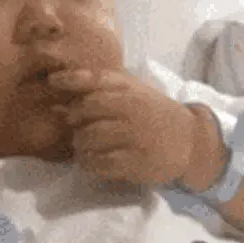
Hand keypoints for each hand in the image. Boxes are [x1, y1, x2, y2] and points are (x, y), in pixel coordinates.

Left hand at [49, 68, 200, 186]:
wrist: (191, 141)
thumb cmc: (154, 114)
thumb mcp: (134, 92)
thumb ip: (100, 90)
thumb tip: (59, 97)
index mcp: (130, 90)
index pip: (95, 79)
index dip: (70, 79)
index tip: (52, 82)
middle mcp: (131, 110)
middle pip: (86, 110)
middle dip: (74, 119)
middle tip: (76, 127)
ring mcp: (134, 137)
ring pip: (89, 138)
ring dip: (79, 144)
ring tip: (83, 146)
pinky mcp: (136, 162)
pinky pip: (100, 163)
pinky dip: (89, 163)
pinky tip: (92, 161)